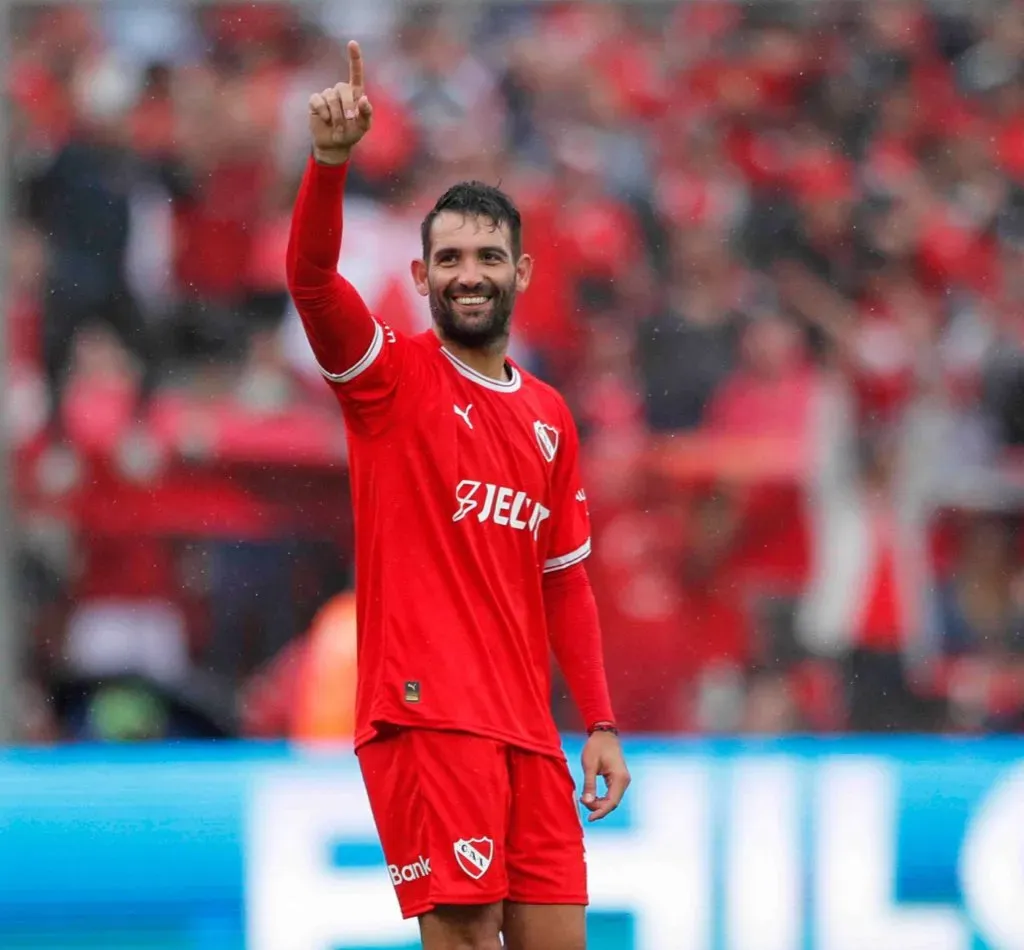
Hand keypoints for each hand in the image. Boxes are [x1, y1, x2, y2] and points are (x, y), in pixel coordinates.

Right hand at [308, 40, 372, 164]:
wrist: (335, 144)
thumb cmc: (351, 133)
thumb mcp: (363, 126)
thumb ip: (366, 113)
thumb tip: (363, 99)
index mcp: (355, 93)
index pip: (355, 72)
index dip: (354, 58)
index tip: (352, 43)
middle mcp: (341, 91)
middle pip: (342, 88)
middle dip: (347, 106)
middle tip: (348, 121)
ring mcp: (327, 94)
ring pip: (331, 97)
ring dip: (336, 115)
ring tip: (337, 126)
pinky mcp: (315, 101)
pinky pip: (318, 101)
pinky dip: (323, 112)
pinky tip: (325, 120)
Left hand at [580, 731, 629, 821]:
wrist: (604, 734)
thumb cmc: (596, 747)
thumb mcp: (589, 765)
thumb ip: (589, 784)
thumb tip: (587, 802)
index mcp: (620, 778)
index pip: (612, 802)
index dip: (600, 812)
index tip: (589, 818)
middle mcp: (624, 781)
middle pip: (612, 802)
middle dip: (598, 807)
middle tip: (582, 802)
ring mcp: (622, 780)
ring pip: (612, 799)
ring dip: (599, 803)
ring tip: (585, 799)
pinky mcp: (618, 778)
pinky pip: (611, 793)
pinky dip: (602, 798)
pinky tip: (591, 797)